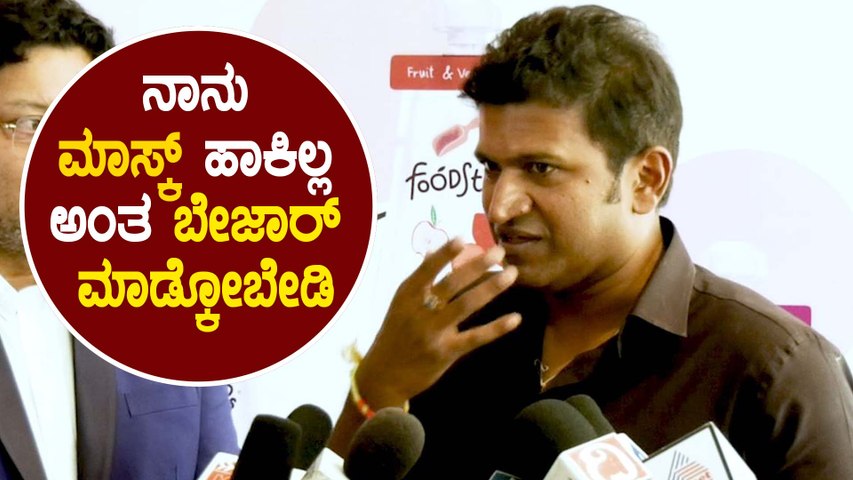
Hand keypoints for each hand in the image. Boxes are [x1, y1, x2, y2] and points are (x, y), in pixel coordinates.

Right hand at [356, 238, 519, 407]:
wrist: (383, 375)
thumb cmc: (394, 334)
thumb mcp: (400, 304)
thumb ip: (419, 279)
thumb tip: (433, 250)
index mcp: (407, 295)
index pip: (427, 269)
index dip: (445, 253)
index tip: (463, 238)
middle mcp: (420, 311)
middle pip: (452, 283)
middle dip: (477, 265)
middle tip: (499, 251)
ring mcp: (433, 332)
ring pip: (466, 305)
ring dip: (491, 288)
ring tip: (511, 274)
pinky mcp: (446, 352)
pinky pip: (475, 337)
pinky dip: (496, 328)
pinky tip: (515, 318)